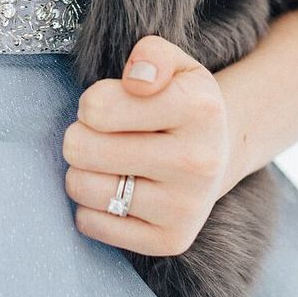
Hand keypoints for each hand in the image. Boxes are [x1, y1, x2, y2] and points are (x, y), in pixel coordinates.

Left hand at [62, 34, 233, 256]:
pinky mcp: (170, 241)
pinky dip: (91, 207)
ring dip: (82, 172)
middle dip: (80, 137)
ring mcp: (186, 207)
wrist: (217, 154)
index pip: (96, 107)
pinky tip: (117, 192)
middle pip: (81, 148)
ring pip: (82, 188)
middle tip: (102, 137)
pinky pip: (90, 225)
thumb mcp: (175, 64)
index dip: (92, 103)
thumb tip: (137, 80)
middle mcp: (198, 160)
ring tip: (108, 163)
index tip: (112, 106)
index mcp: (199, 107)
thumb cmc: (180, 102)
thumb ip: (151, 55)